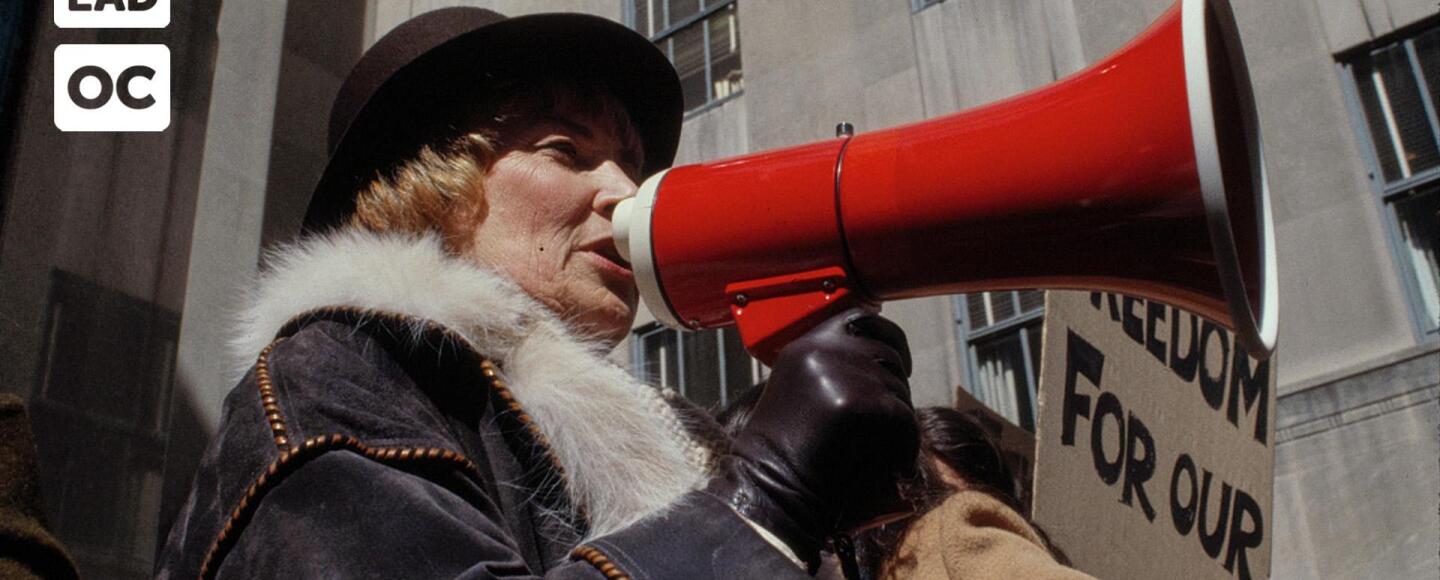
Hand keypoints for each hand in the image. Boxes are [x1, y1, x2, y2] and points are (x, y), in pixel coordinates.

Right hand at [705, 308, 918, 567]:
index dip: (889, 338)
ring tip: (871, 452)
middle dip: (895, 391)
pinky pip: (902, 418)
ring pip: (899, 390)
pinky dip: (902, 446)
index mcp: (802, 346)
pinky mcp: (853, 402)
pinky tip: (881, 464)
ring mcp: (835, 372)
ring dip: (897, 424)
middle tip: (882, 427)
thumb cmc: (786, 455)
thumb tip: (886, 356)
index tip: (900, 365)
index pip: (861, 318)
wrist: (769, 492)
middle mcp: (817, 350)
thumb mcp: (802, 394)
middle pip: (888, 354)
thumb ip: (833, 368)